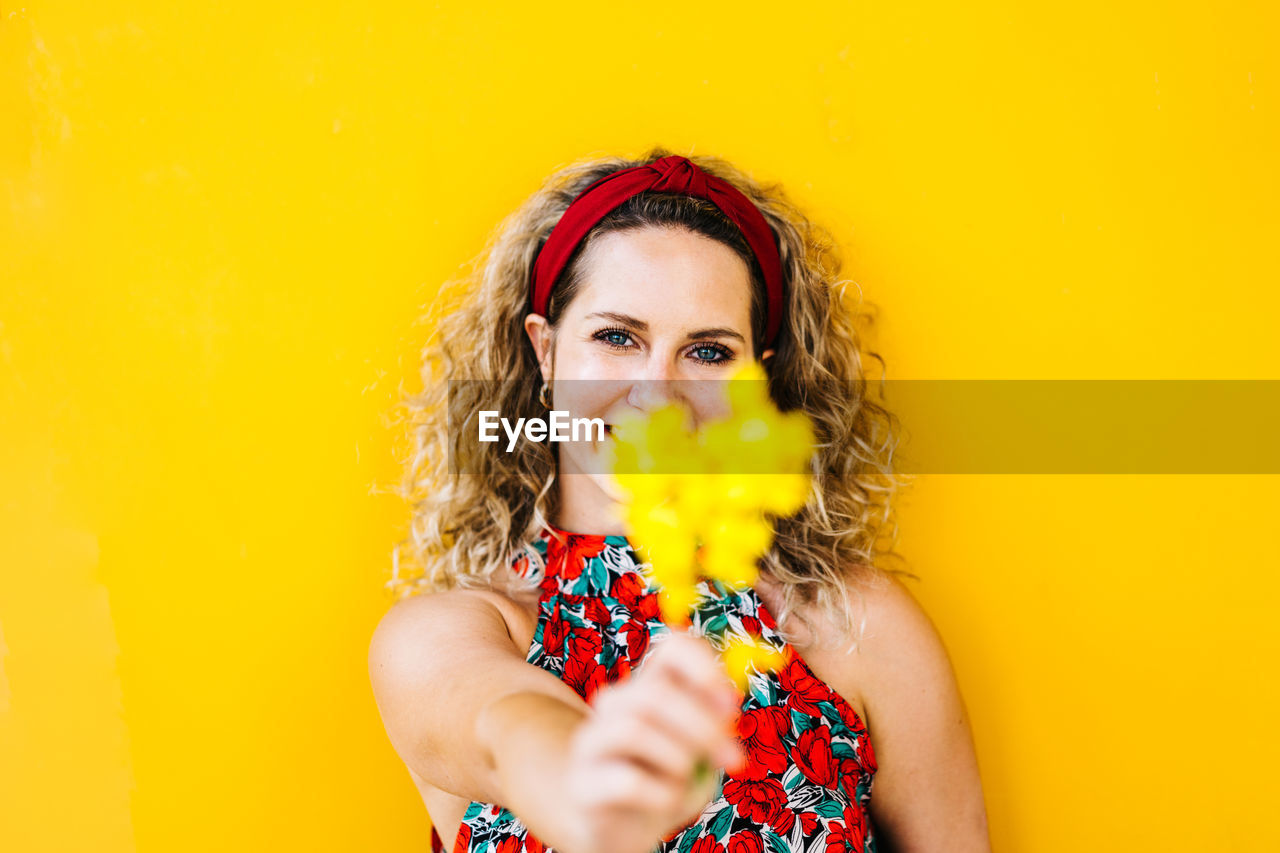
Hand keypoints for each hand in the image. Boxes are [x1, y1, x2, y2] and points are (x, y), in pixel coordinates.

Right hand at [560, 630, 746, 852]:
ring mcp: (591, 742)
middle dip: (704, 727)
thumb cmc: (664, 781)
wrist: (617, 829)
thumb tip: (727, 707)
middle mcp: (614, 704)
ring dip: (679, 759)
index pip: (673, 647)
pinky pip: (628, 781)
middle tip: (733, 758)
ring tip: (686, 780)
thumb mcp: (699, 751)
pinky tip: (668, 802)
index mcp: (647, 685)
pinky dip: (662, 795)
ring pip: (635, 729)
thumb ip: (713, 725)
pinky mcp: (583, 784)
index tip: (731, 704)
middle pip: (654, 693)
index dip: (704, 667)